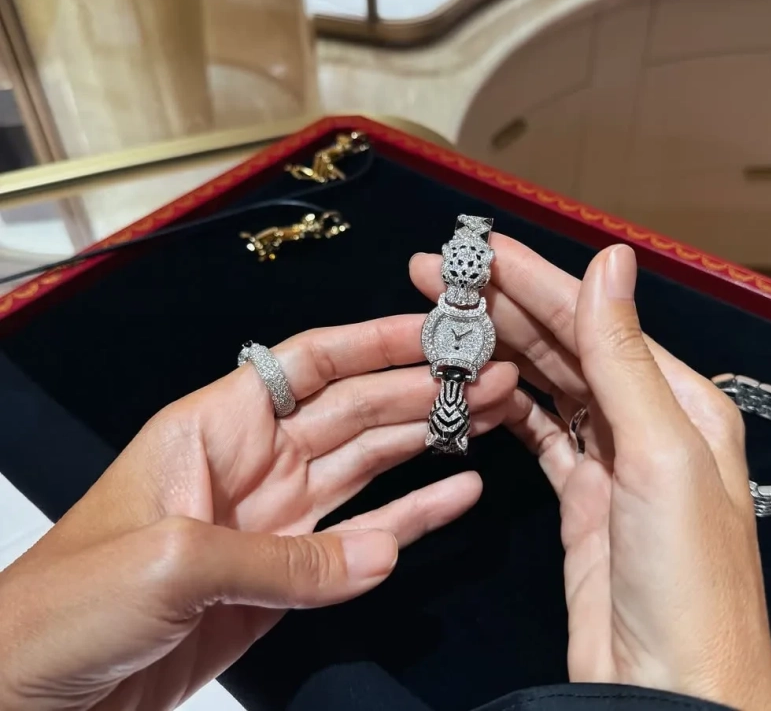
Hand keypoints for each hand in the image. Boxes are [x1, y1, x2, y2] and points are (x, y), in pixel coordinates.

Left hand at [0, 316, 520, 710]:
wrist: (27, 692)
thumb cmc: (67, 602)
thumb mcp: (172, 561)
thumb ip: (285, 557)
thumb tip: (382, 554)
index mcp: (217, 424)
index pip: (312, 363)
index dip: (377, 341)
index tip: (437, 329)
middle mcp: (255, 460)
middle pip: (355, 409)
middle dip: (424, 388)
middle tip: (491, 374)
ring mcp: (276, 518)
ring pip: (368, 466)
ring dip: (429, 440)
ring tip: (491, 416)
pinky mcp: (287, 576)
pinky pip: (360, 539)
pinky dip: (412, 516)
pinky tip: (457, 493)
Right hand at [411, 240, 770, 710]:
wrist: (671, 692)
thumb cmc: (688, 586)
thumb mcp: (661, 456)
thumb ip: (625, 357)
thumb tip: (612, 261)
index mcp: (679, 399)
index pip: (592, 318)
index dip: (531, 279)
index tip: (478, 251)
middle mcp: (646, 421)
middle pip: (563, 344)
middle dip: (500, 305)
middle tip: (438, 278)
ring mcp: (610, 460)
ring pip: (545, 383)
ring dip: (497, 349)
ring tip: (443, 322)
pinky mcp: (581, 496)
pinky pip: (537, 432)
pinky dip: (504, 405)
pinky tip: (476, 384)